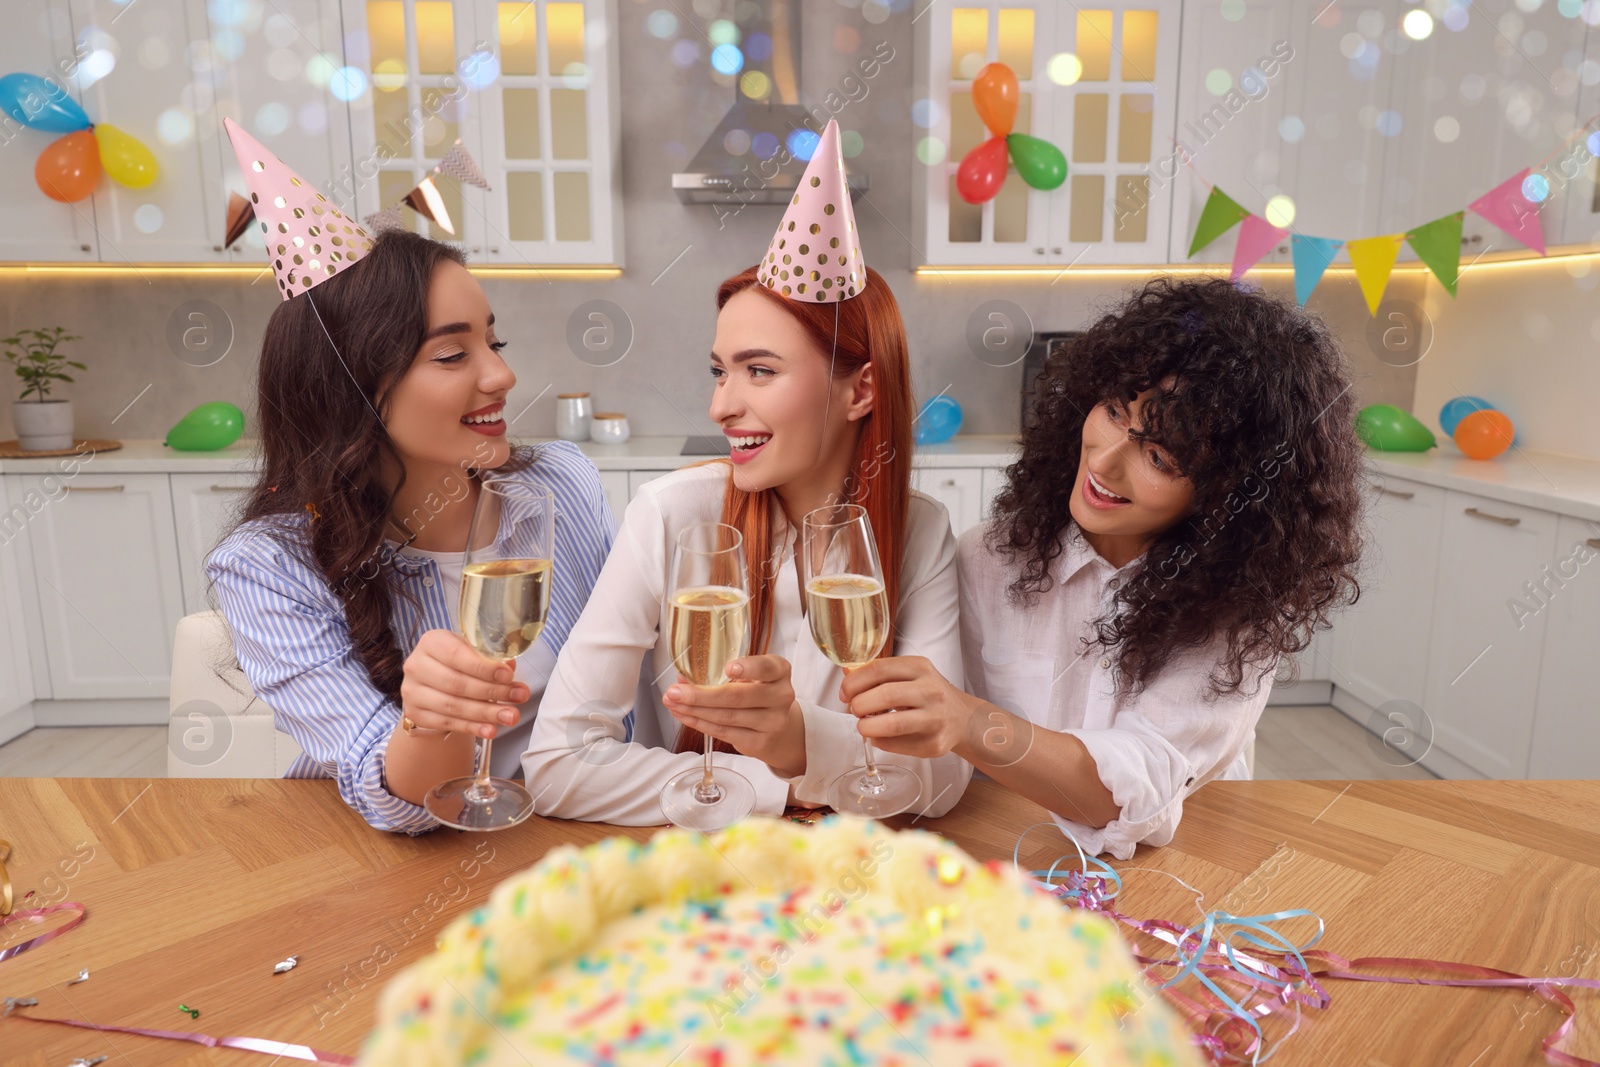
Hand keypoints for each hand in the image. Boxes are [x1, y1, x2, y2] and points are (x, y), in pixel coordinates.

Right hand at [400, 629, 529, 738]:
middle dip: (493, 692)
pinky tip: (490, 729)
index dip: (484, 667)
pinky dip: (472, 727)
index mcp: (432, 642)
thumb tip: (509, 666)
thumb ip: (489, 656)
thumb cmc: (458, 663)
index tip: (509, 675)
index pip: (457, 655)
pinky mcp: (415, 713)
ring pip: (453, 706)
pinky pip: (447, 723)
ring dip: (486, 713)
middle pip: (457, 683)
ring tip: (511, 716)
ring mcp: (412, 691)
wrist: (434, 685)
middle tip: (520, 697)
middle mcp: (417, 665)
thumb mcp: (472, 652)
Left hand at [664, 655, 806, 776]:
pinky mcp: (759, 742)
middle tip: (675, 691)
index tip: (728, 669)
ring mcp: (772, 722)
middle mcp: (781, 696)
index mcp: (779, 671)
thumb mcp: (751, 676)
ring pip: (726, 717)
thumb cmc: (760, 694)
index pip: (766, 667)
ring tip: (672, 703)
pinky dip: (699, 723)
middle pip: (737, 696)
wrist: (781, 727)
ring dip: (694, 710)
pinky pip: (723, 732)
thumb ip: (722, 674)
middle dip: (701, 695)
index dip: (747, 668)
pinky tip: (684, 715)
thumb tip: (683, 678)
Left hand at [838, 656, 978, 759]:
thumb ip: (879, 674)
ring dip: (867, 727)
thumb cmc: (928, 695)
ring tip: (864, 725)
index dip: (854, 681)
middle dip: (860, 704)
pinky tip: (881, 736)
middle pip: (885, 695)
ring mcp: (935, 719)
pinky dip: (880, 741)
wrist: (963, 719)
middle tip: (855, 709)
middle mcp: (931, 691)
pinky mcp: (934, 744)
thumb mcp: (909, 675)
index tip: (845, 692)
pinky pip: (896, 745)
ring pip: (892, 724)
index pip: (879, 669)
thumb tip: (846, 674)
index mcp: (920, 668)